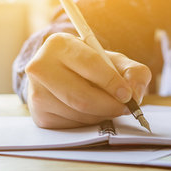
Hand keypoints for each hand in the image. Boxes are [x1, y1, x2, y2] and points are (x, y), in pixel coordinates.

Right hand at [25, 32, 151, 128]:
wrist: (63, 75)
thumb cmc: (91, 66)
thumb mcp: (114, 61)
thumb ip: (133, 72)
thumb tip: (134, 93)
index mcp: (59, 44)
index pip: (90, 65)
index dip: (112, 82)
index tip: (127, 95)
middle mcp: (40, 66)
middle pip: (81, 97)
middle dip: (109, 106)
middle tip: (125, 108)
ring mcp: (36, 92)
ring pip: (78, 113)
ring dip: (101, 115)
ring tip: (108, 106)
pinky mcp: (39, 115)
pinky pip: (71, 125)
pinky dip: (88, 122)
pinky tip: (91, 112)